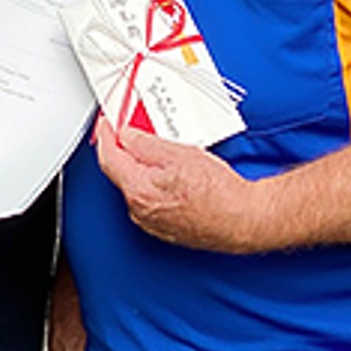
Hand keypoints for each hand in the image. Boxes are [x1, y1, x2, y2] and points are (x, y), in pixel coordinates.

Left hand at [95, 120, 262, 252]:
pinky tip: (172, 174)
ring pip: (138, 186)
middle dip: (125, 150)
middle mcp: (140, 210)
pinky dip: (155, 184)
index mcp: (138, 190)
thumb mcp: (179, 154)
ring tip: (163, 151)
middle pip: (121, 172)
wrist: (243, 219)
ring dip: (142, 167)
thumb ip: (145, 143)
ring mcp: (152, 222)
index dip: (106, 135)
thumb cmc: (219, 193)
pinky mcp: (166, 228)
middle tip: (133, 130)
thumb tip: (126, 135)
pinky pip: (152, 200)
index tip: (108, 123)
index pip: (109, 158)